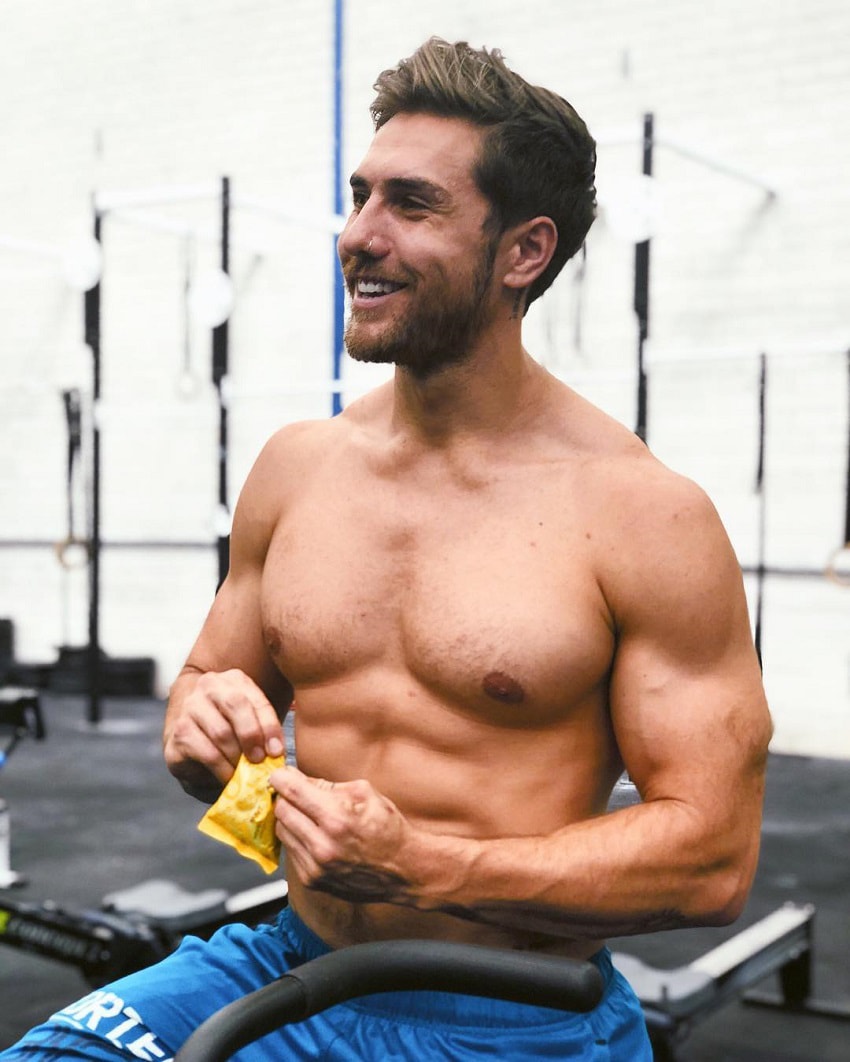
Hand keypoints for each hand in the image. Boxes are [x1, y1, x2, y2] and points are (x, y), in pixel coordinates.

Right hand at [163, 668, 284, 800]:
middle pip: (235, 704)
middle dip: (251, 735)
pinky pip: (205, 752)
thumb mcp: (252, 722)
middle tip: (259, 760)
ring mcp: (189, 708)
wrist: (192, 737)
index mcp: (234, 680)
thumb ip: (264, 730)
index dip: (269, 726)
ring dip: (237, 757)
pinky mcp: (178, 734)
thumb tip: (276, 752)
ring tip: (246, 772)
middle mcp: (209, 687)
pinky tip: (229, 777)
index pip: (256, 699)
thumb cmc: (231, 730)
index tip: (276, 751)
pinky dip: (222, 769)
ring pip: (220, 732)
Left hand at [271, 766, 417, 904]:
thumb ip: (327, 785)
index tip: (280, 775)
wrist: (403, 868)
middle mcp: (322, 844)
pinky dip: (297, 838)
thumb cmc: (387, 827)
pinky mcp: (313, 880)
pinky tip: (314, 834)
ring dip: (290, 818)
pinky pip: (291, 851)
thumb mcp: (364, 792)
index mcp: (336, 817)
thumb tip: (297, 778)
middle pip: (281, 810)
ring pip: (282, 831)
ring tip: (308, 814)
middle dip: (285, 797)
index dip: (280, 778)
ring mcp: (315, 866)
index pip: (292, 791)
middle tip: (296, 792)